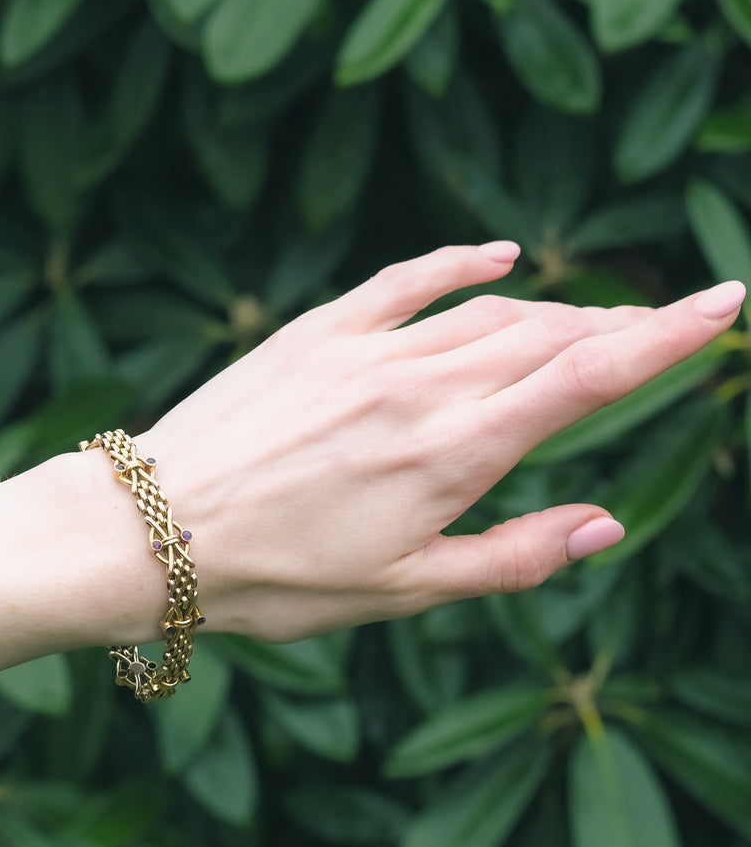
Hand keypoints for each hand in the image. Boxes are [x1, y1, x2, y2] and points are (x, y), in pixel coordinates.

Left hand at [141, 241, 744, 641]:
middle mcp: (419, 387)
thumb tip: (606, 523)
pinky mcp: (313, 332)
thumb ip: (513, 555)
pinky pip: (403, 282)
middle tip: (668, 321)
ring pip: (488, 312)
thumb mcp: (403, 592)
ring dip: (555, 309)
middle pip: (549, 337)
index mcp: (451, 455)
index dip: (668, 338)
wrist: (152, 531)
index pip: (587, 380)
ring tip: (597, 316)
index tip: (726, 303)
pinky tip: (497, 255)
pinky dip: (457, 263)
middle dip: (621, 328)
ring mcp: (364, 349)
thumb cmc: (274, 578)